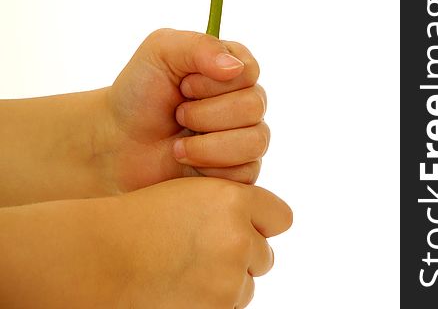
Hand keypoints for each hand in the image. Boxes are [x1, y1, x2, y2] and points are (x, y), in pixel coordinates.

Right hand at [0, 178, 292, 308]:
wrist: (102, 258)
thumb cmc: (143, 220)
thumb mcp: (191, 194)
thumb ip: (230, 205)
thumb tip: (262, 228)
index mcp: (232, 200)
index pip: (281, 217)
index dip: (263, 222)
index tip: (245, 225)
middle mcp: (237, 238)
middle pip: (264, 254)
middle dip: (242, 255)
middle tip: (203, 251)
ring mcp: (228, 280)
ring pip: (246, 285)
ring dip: (227, 281)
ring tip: (185, 270)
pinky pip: (230, 306)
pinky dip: (213, 301)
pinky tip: (182, 287)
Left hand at [104, 28, 269, 191]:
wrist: (117, 144)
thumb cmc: (139, 92)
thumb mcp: (160, 52)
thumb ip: (198, 46)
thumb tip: (234, 67)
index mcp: (231, 67)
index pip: (249, 71)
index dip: (214, 82)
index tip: (183, 85)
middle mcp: (244, 100)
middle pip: (254, 106)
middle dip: (206, 113)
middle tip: (177, 114)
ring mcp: (245, 136)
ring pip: (256, 141)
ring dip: (208, 144)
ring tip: (178, 145)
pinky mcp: (239, 171)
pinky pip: (247, 173)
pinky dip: (211, 169)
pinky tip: (187, 163)